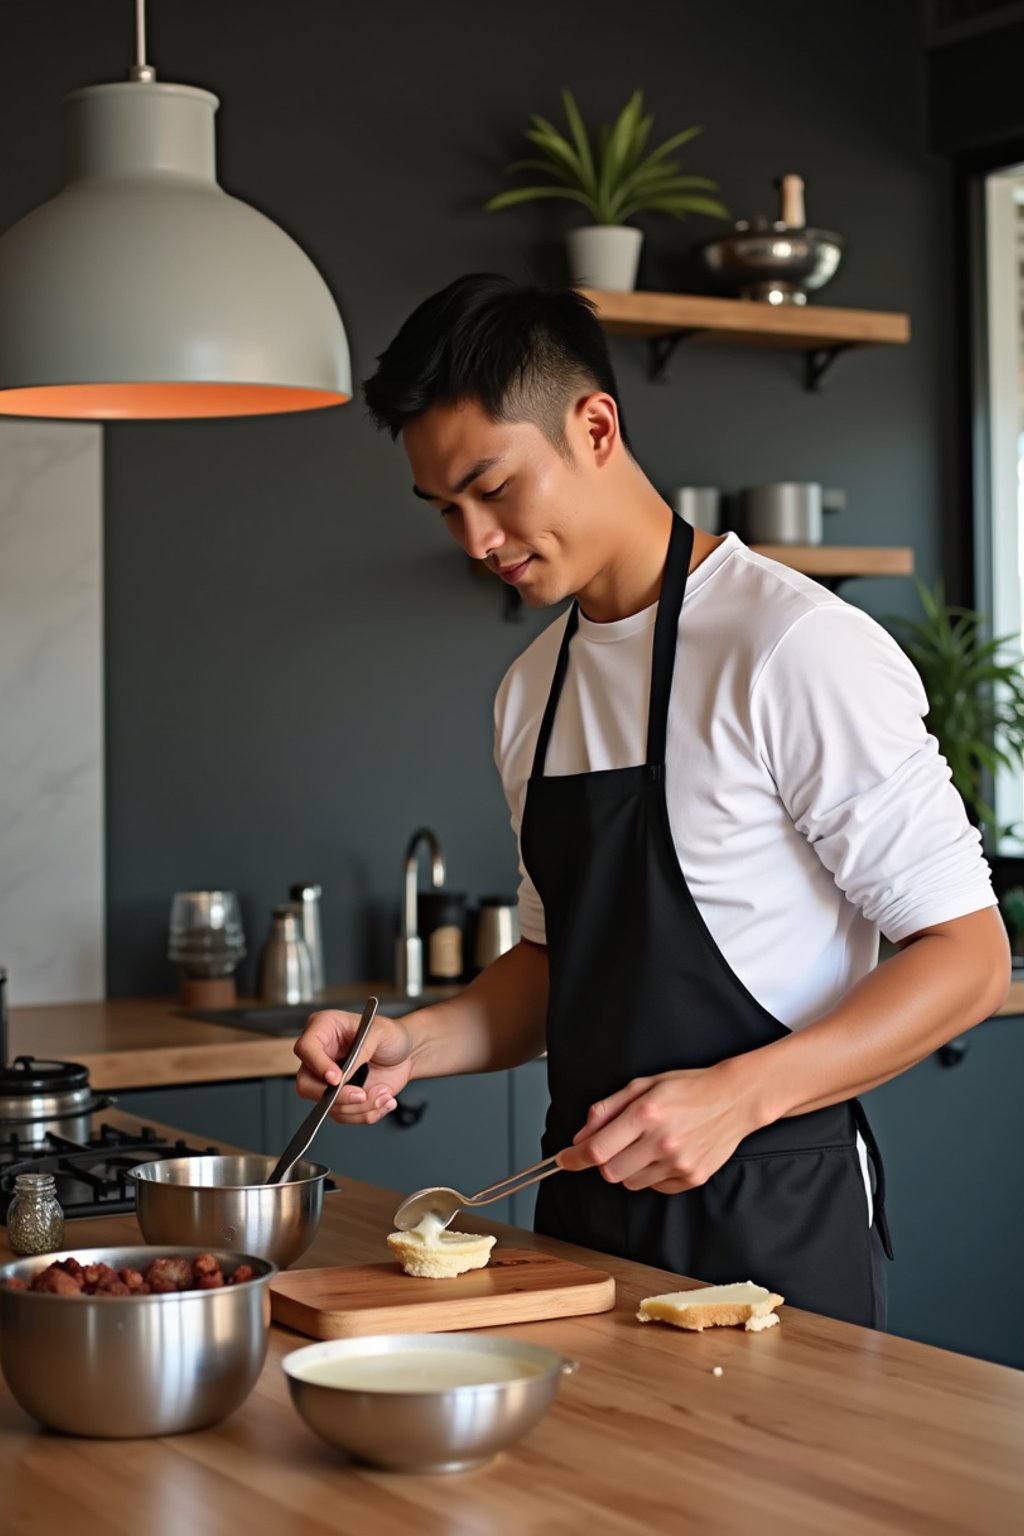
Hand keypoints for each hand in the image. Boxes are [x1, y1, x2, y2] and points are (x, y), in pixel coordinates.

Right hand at [293, 1009, 415, 1124]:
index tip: (337, 1078)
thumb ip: (361, 1051)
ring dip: (360, 1106)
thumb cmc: (391, 1035)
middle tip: (362, 1095)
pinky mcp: (340, 1098)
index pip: (306, 1048)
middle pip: (306, 1084)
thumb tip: (344, 1076)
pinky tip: (383, 1099)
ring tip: (383, 1093)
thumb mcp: (380, 1033)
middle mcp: (321, 1056)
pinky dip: (366, 1113)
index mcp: (324, 1028)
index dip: (318, 1066)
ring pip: (328, 1106)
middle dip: (337, 1097)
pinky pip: (344, 1115)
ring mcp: (328, 1080)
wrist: (407, 1054)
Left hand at [556, 1063, 757, 1193]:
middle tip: (614, 1145)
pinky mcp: (692, 1178)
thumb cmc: (687, 1087)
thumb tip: (580, 1136)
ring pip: (631, 1183)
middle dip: (604, 1162)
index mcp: (645, 1114)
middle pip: (610, 1172)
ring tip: (646, 1145)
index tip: (563, 1160)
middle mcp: (661, 1142)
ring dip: (628, 1168)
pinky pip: (655, 1187)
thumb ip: (607, 1109)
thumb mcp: (643, 1084)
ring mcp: (679, 1163)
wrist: (734, 1099)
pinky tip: (665, 1153)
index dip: (573, 1158)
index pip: (597, 1149)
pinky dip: (652, 1175)